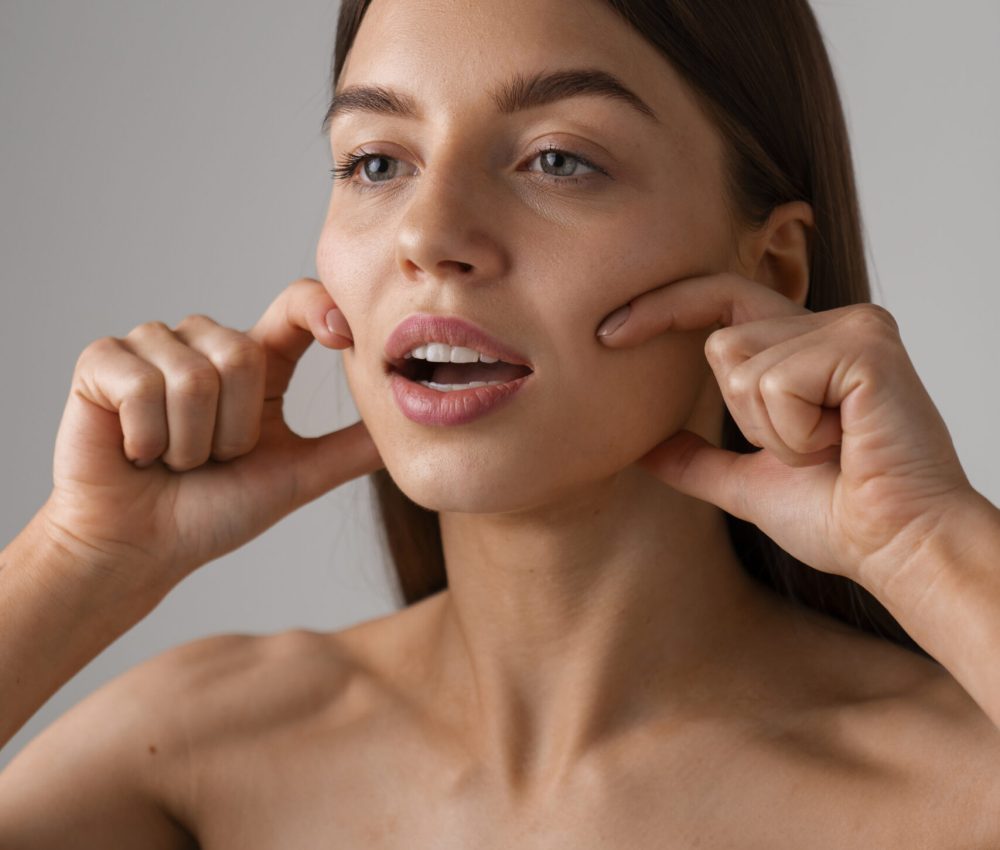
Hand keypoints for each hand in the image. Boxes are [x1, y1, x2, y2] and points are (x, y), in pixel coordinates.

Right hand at [40, 278, 382, 596]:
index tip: (345, 336)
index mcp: (256, 360)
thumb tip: (415, 425)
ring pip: (195, 375)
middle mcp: (206, 342)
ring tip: (172, 458)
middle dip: (232, 432)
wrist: (140, 548)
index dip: (320, 307)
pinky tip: (134, 451)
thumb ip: (352, 447)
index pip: (296, 304)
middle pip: (243, 353)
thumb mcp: (298, 476)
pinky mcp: (103, 359)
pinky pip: (141, 386)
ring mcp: (153, 345)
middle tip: (210, 459)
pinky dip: (144, 439)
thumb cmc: (215, 512)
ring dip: (189, 443)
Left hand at [597, 271, 975, 596]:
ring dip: (772, 429)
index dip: (663, 307)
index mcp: (806, 345)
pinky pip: (777, 383)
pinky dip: (796, 433)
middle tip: (808, 449)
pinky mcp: (866, 347)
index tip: (606, 334)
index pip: (719, 299)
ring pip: (743, 363)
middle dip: (745, 416)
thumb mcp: (747, 483)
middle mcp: (833, 322)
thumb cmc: (838, 516)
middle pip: (722, 341)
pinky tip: (843, 445)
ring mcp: (853, 327)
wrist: (895, 549)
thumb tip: (642, 449)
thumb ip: (697, 459)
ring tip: (829, 448)